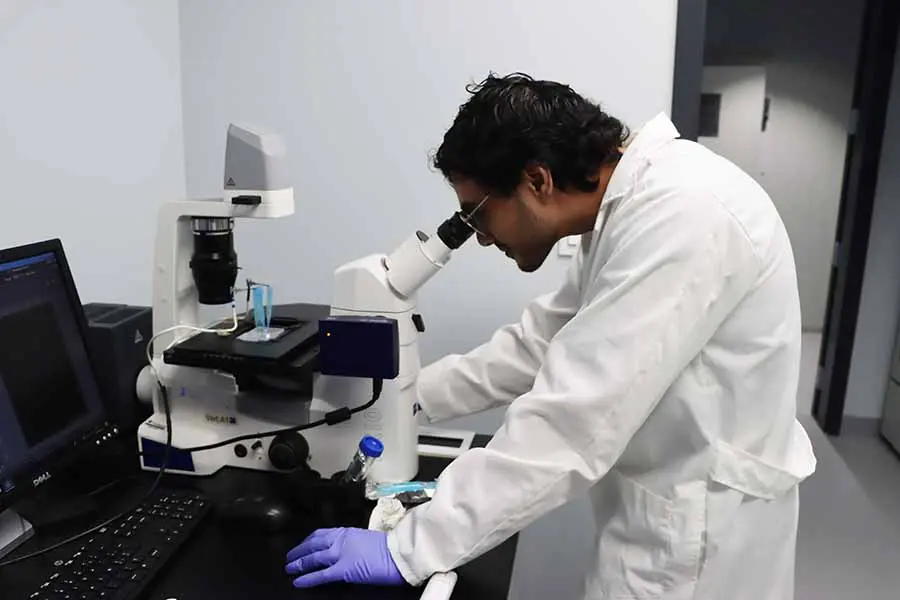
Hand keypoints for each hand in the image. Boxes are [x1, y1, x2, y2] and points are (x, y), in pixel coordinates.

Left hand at [284, 527, 405, 587]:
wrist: (399, 553)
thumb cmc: (390, 547)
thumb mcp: (368, 539)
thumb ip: (354, 543)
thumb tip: (347, 550)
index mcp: (348, 531)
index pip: (322, 533)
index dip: (309, 540)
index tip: (302, 544)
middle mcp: (341, 540)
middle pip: (314, 544)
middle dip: (299, 550)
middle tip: (289, 556)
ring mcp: (341, 554)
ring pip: (314, 557)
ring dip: (299, 563)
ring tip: (289, 568)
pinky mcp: (343, 570)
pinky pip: (321, 574)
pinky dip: (307, 578)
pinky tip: (298, 582)